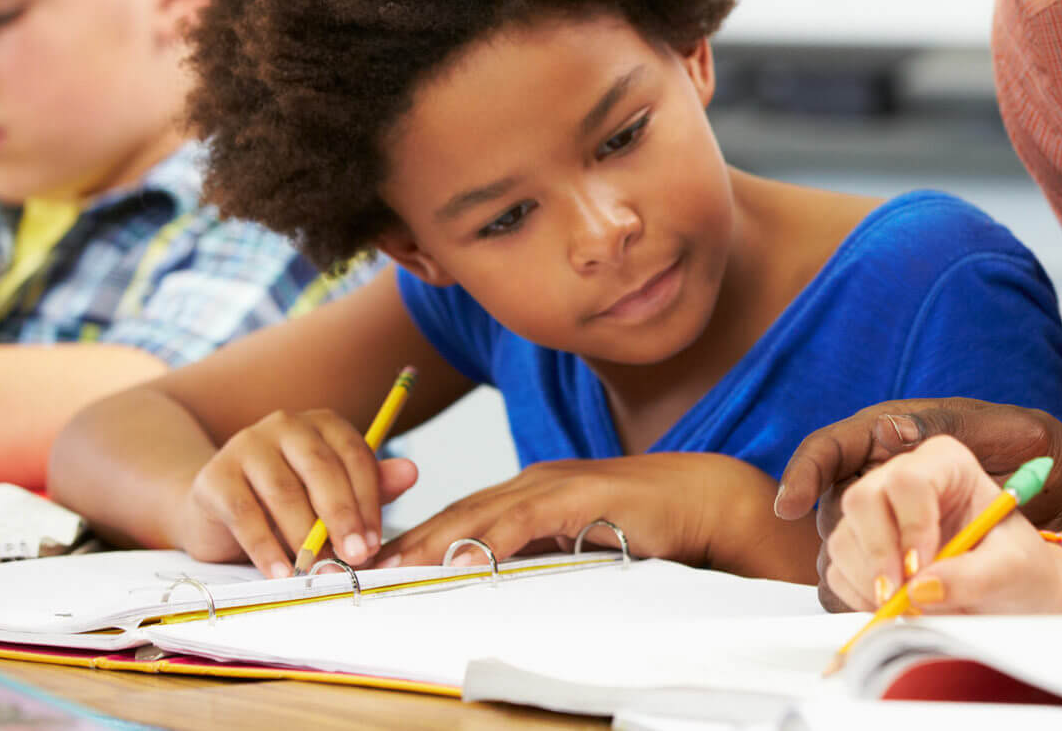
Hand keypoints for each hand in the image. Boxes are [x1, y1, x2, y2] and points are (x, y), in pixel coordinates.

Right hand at [174, 408, 417, 576]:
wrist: (216, 509)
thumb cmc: (288, 502)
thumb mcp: (332, 494)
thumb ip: (370, 485)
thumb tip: (412, 473)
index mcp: (323, 424)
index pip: (355, 456)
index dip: (368, 501)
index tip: (376, 542)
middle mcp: (285, 425)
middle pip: (321, 470)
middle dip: (342, 517)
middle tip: (357, 557)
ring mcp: (246, 446)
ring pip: (284, 493)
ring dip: (305, 538)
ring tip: (320, 571)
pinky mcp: (214, 477)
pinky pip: (245, 515)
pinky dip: (266, 549)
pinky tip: (282, 574)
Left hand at [377, 452, 818, 582]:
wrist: (705, 497)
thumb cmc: (647, 523)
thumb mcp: (579, 541)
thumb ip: (540, 552)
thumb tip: (495, 580)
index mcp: (530, 490)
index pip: (459, 517)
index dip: (412, 540)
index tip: (372, 567)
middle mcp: (533, 480)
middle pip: (455, 513)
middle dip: (404, 540)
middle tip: (356, 569)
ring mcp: (555, 484)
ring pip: (478, 514)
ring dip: (430, 541)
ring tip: (388, 568)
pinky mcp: (579, 496)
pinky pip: (523, 520)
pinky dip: (487, 538)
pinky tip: (460, 557)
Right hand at [824, 435, 1061, 615]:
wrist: (1012, 595)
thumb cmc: (1020, 570)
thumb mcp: (1013, 570)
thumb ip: (973, 577)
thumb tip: (919, 589)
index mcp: (947, 464)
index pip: (910, 479)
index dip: (910, 526)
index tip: (921, 569)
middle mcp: (904, 479)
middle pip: (862, 499)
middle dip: (877, 554)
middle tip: (899, 598)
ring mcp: (878, 514)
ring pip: (844, 538)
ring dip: (869, 582)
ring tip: (911, 608)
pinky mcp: (862, 549)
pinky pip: (838, 571)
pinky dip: (860, 598)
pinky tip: (897, 609)